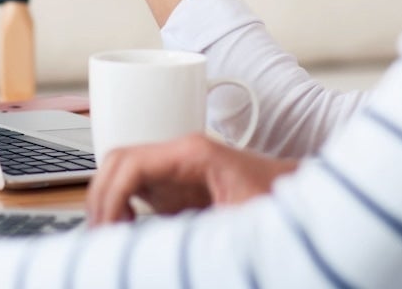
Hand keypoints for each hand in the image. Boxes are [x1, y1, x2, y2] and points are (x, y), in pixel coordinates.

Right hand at [87, 133, 298, 224]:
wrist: (301, 194)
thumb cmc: (280, 201)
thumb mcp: (241, 220)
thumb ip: (202, 232)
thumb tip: (160, 248)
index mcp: (192, 154)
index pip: (131, 163)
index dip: (111, 197)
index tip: (108, 231)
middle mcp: (178, 155)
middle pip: (117, 163)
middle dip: (100, 198)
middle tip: (101, 237)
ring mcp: (174, 170)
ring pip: (121, 174)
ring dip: (107, 203)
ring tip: (110, 239)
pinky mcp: (175, 188)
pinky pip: (134, 191)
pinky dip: (121, 211)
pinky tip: (128, 234)